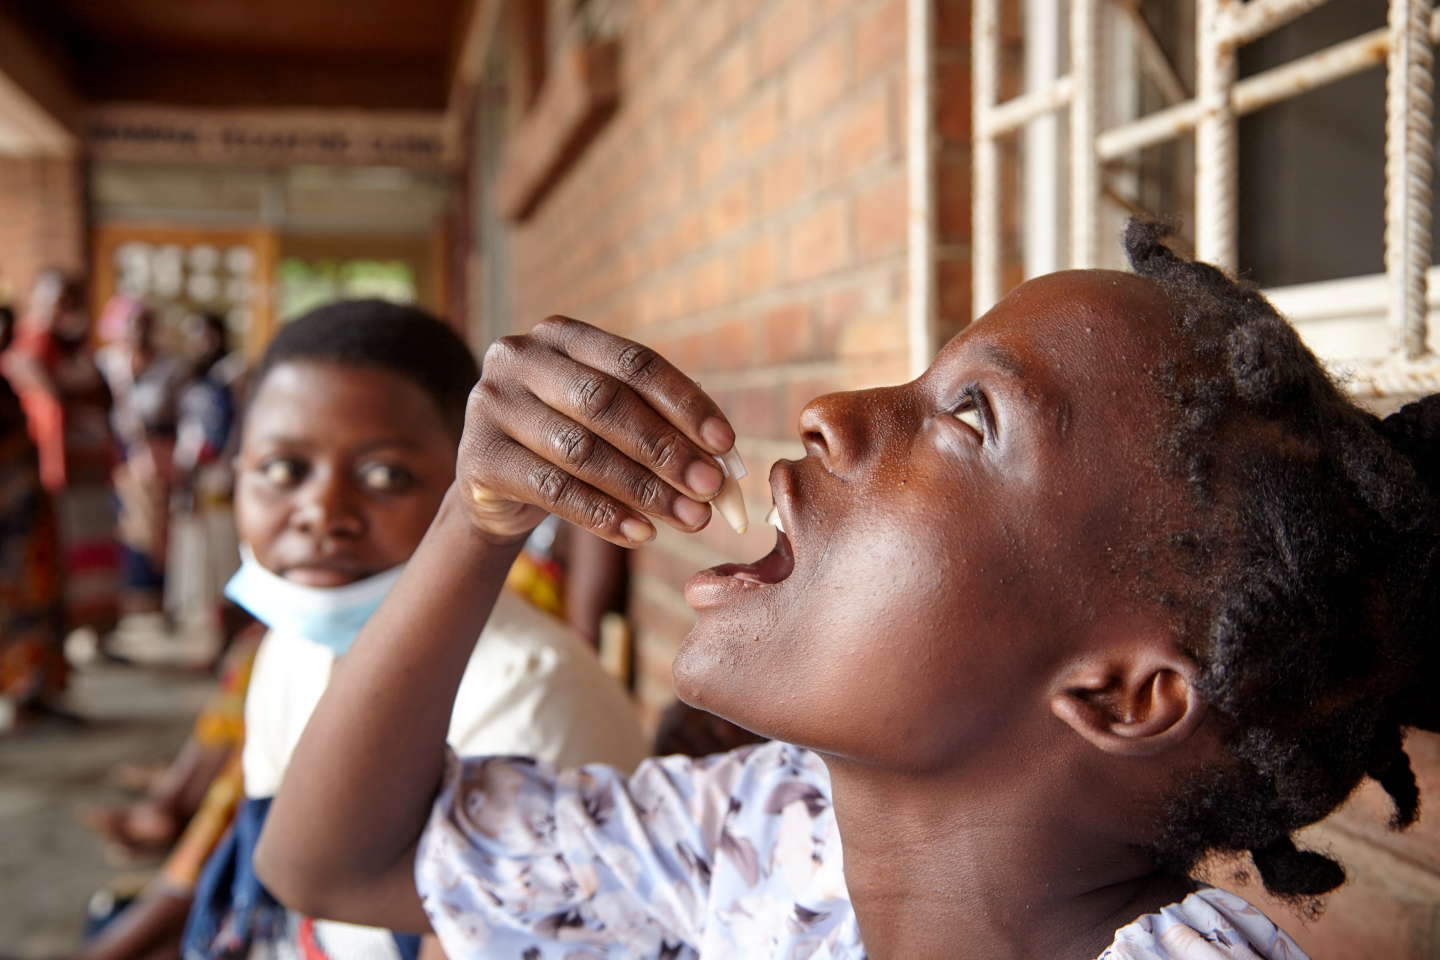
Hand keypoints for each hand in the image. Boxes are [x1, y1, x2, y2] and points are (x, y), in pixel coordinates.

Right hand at [458, 317, 736, 546]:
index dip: (684, 403)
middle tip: (711, 488)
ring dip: (644, 489)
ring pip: (581, 450)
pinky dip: (603, 515)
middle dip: (666, 449)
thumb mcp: (610, 421)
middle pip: (606, 403)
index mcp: (562, 335)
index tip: (725, 444)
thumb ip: (660, 425)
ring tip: (689, 518)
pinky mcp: (478, 456)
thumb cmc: (570, 442)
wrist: (496, 486)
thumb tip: (724, 459)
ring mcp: (491, 403)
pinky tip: (642, 533)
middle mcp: (520, 357)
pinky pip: (552, 489)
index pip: (635, 363)